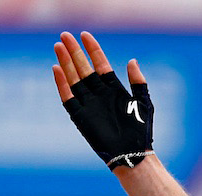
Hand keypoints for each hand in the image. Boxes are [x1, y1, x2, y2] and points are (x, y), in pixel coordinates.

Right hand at [52, 32, 153, 170]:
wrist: (133, 154)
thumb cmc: (141, 131)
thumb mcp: (144, 103)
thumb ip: (138, 82)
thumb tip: (132, 61)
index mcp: (113, 89)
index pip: (100, 64)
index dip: (93, 49)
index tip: (85, 35)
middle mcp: (99, 94)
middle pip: (83, 68)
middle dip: (74, 52)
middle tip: (65, 35)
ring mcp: (88, 104)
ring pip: (73, 79)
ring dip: (65, 63)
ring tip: (58, 46)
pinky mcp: (80, 116)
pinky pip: (68, 97)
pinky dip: (62, 84)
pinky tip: (56, 69)